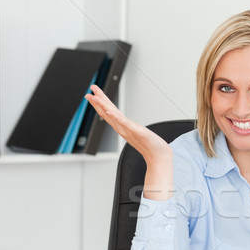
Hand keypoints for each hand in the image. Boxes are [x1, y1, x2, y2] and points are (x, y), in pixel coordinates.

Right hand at [85, 85, 173, 199]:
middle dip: (98, 102)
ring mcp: (129, 131)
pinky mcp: (137, 132)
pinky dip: (116, 118)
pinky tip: (109, 111)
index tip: (93, 95)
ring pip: (113, 117)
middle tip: (89, 92)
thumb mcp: (138, 133)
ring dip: (102, 107)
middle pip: (108, 113)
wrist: (159, 157)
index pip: (109, 114)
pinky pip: (124, 123)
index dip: (100, 104)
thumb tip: (127, 124)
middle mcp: (123, 129)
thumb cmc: (152, 146)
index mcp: (124, 128)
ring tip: (94, 98)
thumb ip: (132, 129)